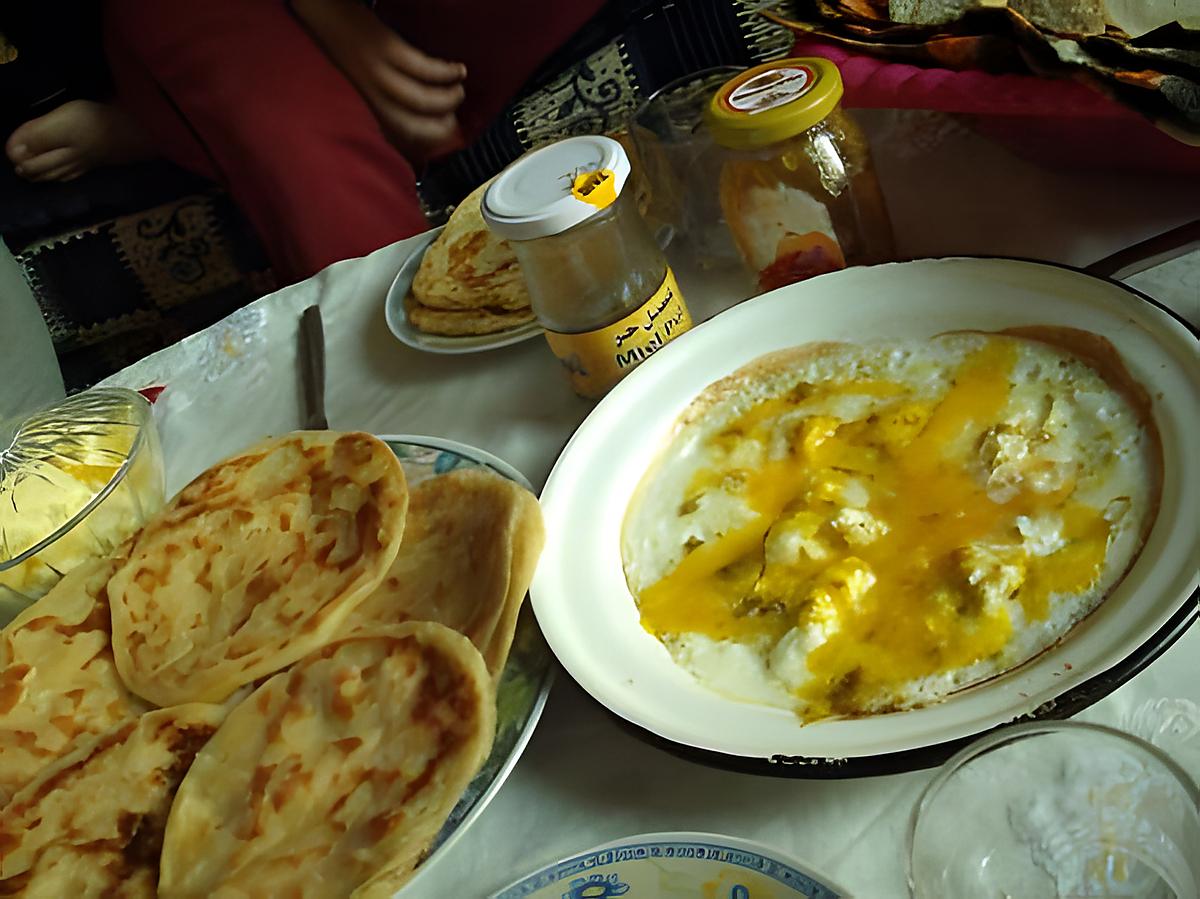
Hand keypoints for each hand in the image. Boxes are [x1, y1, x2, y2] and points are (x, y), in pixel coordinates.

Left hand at [291, 0, 466, 161]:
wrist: (321, 10)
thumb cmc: (345, 44)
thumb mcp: (358, 79)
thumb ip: (380, 98)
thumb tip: (415, 114)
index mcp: (364, 101)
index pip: (398, 132)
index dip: (426, 139)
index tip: (445, 133)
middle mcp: (369, 92)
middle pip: (411, 123)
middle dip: (439, 126)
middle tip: (455, 118)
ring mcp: (377, 71)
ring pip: (420, 99)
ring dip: (448, 100)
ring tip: (459, 92)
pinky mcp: (386, 48)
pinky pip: (423, 68)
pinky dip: (446, 72)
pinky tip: (458, 71)